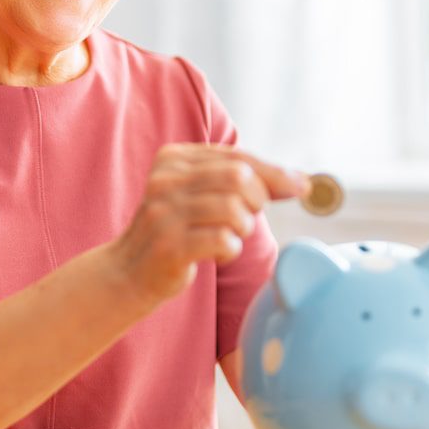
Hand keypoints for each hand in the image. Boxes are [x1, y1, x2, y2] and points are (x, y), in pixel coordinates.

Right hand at [111, 143, 308, 305]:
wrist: (127, 272)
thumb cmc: (175, 232)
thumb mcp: (197, 195)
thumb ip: (238, 181)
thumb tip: (298, 181)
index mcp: (173, 158)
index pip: (237, 157)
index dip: (274, 172)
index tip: (302, 187)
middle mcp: (165, 179)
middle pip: (239, 178)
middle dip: (257, 200)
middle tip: (245, 219)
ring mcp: (164, 212)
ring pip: (234, 209)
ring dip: (243, 228)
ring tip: (228, 237)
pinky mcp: (169, 245)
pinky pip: (223, 240)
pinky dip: (231, 249)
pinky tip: (218, 253)